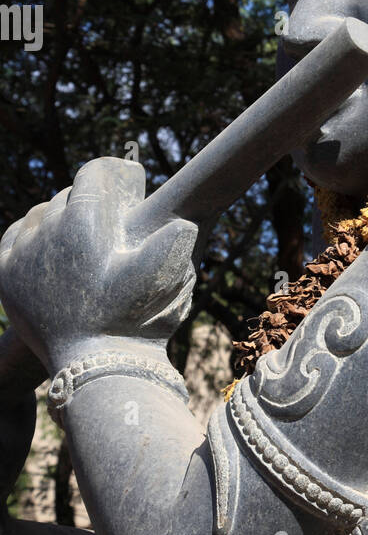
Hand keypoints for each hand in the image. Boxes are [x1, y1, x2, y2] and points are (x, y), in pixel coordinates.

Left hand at [0, 158, 197, 370]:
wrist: (92, 363)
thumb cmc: (131, 319)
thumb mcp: (161, 279)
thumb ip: (173, 245)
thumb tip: (184, 222)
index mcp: (85, 222)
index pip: (93, 173)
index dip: (114, 171)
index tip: (128, 177)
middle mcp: (49, 230)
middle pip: (67, 195)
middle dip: (89, 199)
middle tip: (109, 213)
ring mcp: (23, 253)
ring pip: (39, 214)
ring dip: (59, 215)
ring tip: (78, 228)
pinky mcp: (5, 275)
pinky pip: (13, 237)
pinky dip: (28, 233)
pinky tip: (44, 240)